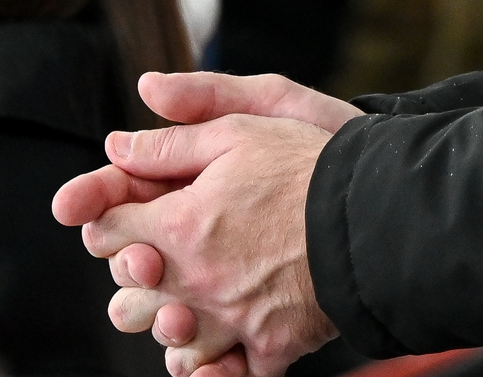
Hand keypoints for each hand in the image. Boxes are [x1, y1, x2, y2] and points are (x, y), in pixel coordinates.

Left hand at [54, 73, 365, 376]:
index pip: (105, 234)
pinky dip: (218, 368)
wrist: (377, 213)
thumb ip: (170, 142)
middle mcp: (197, 281)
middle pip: (126, 302)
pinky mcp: (270, 346)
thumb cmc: (310, 166)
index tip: (129, 212)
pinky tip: (222, 347)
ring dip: (174, 324)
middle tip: (161, 259)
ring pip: (170, 345)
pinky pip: (227, 375)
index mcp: (181, 224)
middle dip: (135, 279)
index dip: (109, 218)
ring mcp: (231, 320)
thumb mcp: (239, 130)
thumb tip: (115, 147)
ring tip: (195, 302)